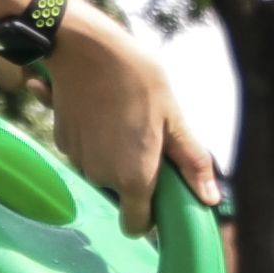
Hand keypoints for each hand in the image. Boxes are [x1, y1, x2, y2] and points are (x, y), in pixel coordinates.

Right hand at [46, 13, 219, 236]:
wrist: (84, 47)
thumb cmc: (137, 77)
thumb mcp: (174, 117)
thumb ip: (191, 163)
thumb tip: (211, 199)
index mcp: (134, 177)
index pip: (137, 225)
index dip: (149, 216)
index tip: (159, 192)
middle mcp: (101, 176)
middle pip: (121, 192)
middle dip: (135, 173)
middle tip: (148, 136)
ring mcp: (78, 158)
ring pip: (102, 169)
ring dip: (114, 153)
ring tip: (125, 116)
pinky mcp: (62, 139)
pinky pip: (85, 150)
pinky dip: (94, 137)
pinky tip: (101, 108)